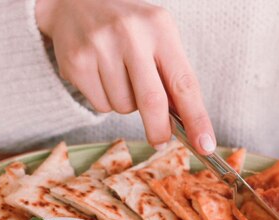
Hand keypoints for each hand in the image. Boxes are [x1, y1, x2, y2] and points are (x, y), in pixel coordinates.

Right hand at [35, 0, 215, 153]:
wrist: (73, 1)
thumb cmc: (126, 26)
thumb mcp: (155, 36)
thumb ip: (171, 74)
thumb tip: (185, 123)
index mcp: (159, 27)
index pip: (184, 82)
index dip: (196, 118)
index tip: (205, 145)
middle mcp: (131, 34)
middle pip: (152, 102)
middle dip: (159, 130)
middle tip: (160, 140)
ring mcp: (101, 47)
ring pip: (124, 107)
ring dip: (126, 104)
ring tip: (118, 75)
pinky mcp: (77, 62)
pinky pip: (100, 105)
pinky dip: (105, 100)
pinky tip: (100, 75)